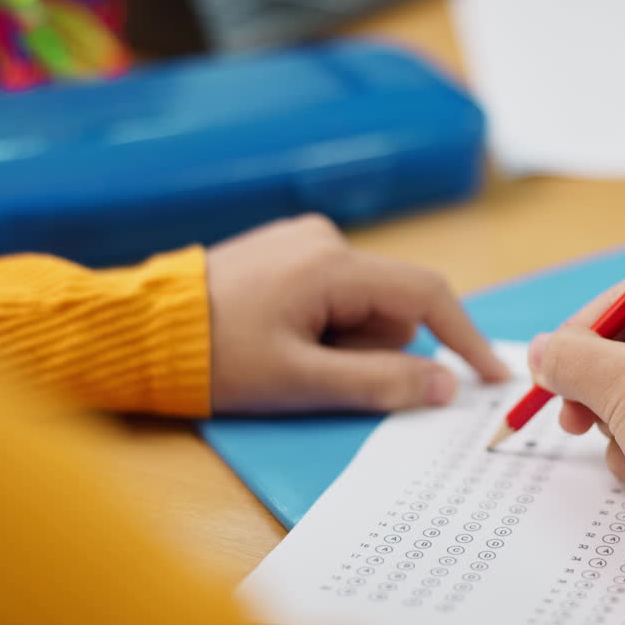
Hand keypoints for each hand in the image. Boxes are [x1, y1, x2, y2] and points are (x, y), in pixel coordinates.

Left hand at [206, 215, 509, 413]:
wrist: (135, 333)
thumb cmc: (214, 360)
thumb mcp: (300, 383)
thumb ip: (380, 383)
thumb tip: (446, 386)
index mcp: (332, 264)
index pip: (427, 295)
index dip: (465, 338)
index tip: (490, 377)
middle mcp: (324, 238)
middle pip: (391, 303)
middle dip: (371, 347)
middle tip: (315, 373)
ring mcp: (302, 239)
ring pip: (362, 302)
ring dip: (344, 338)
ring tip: (284, 354)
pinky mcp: (285, 250)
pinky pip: (333, 292)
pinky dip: (324, 324)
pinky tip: (277, 336)